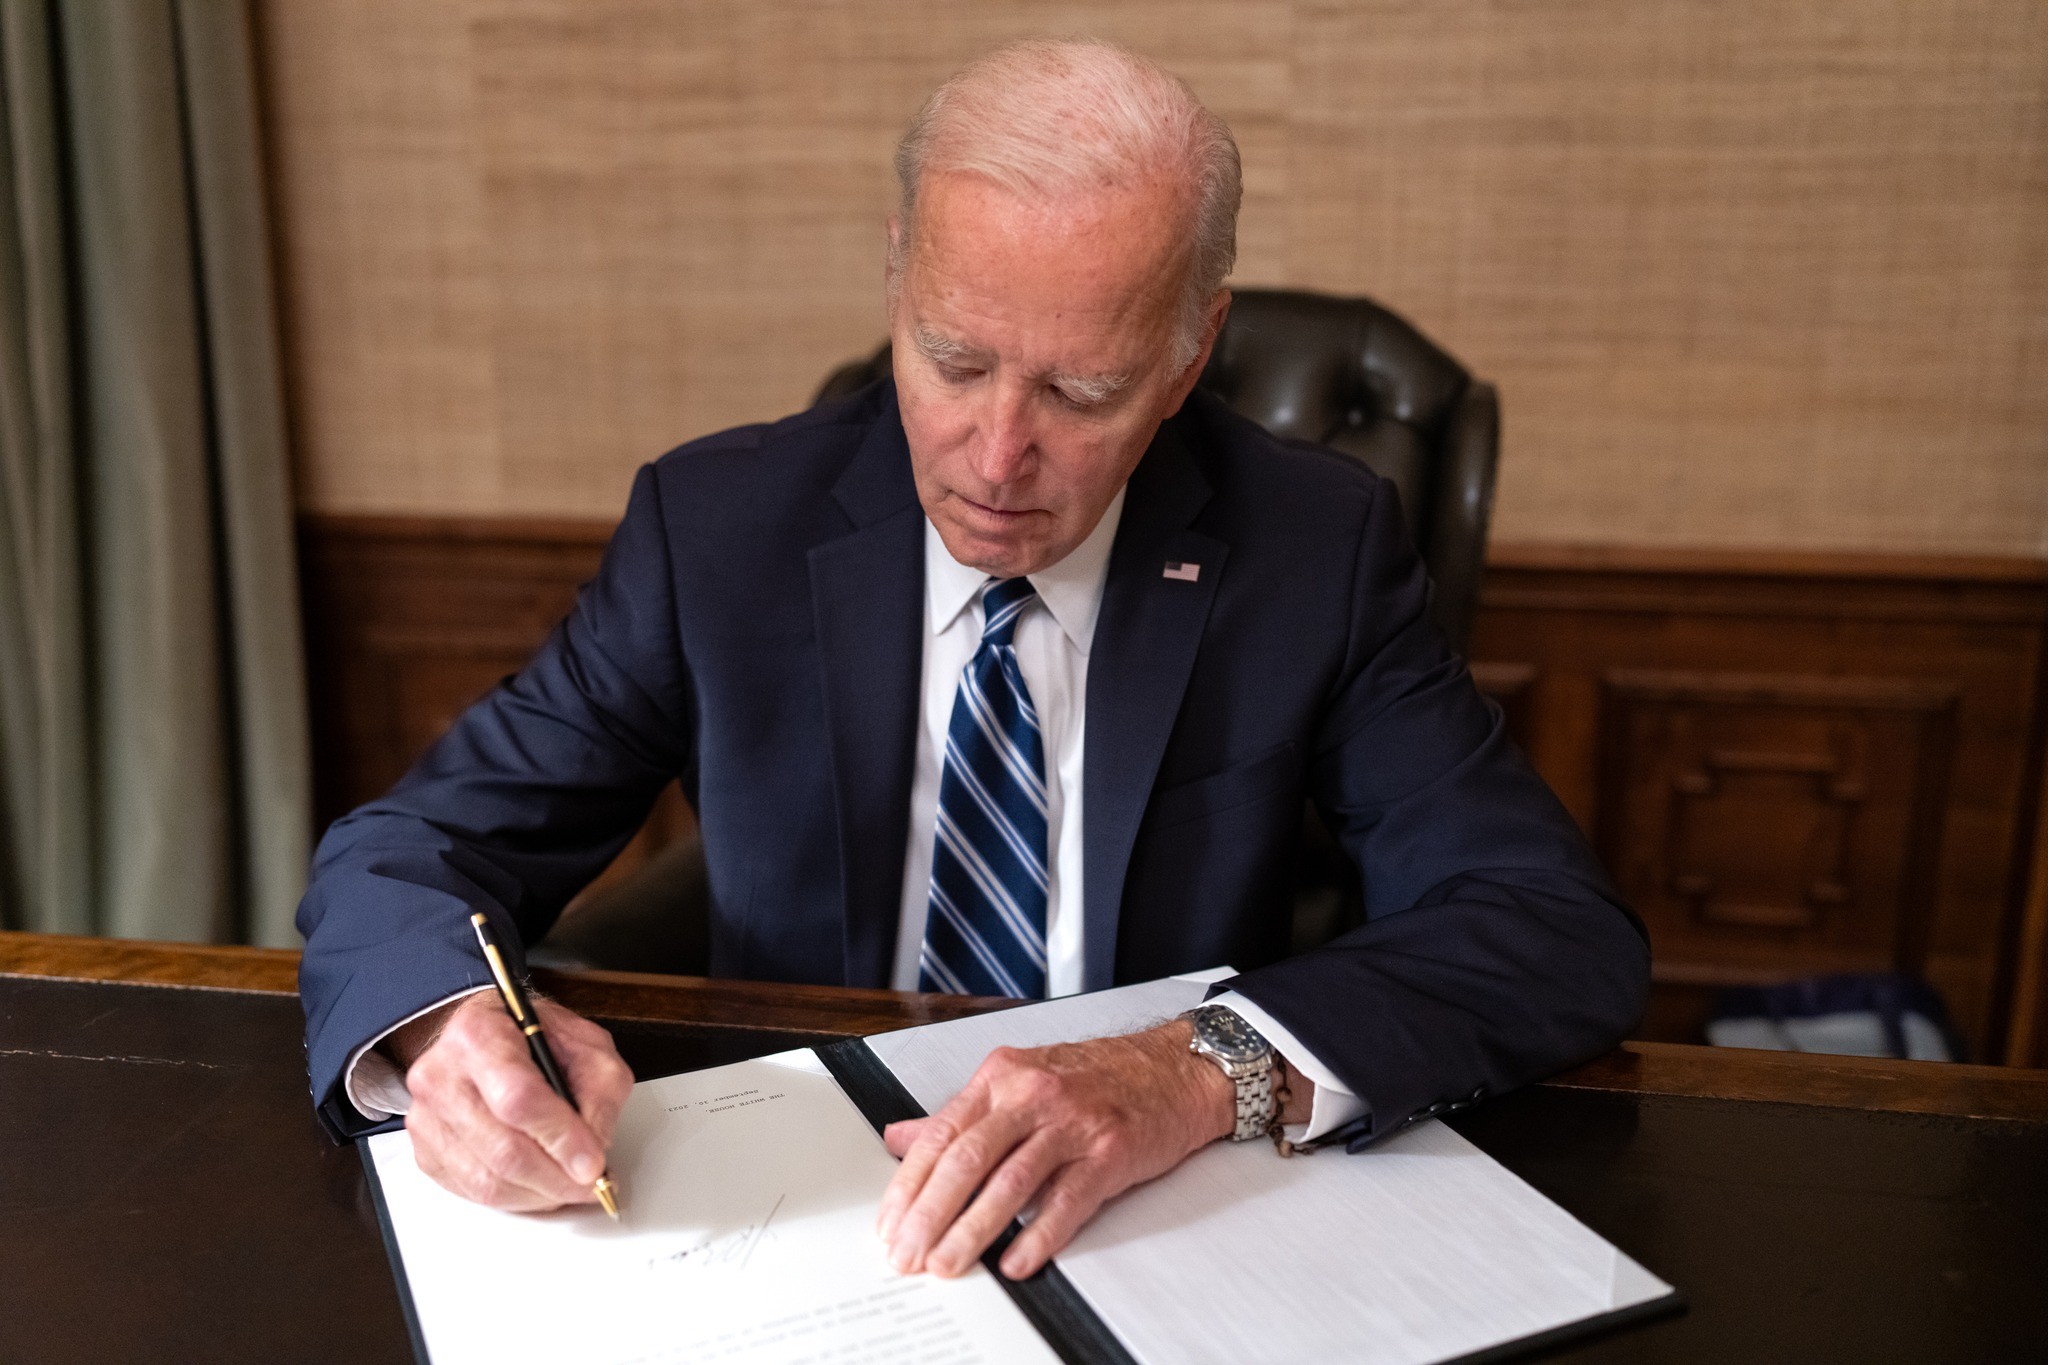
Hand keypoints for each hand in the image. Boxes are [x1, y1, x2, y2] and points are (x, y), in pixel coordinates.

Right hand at [386, 989, 633, 1211]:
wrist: (482, 1038)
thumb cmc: (533, 1038)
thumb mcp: (586, 1044)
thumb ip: (600, 1091)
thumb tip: (594, 1148)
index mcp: (479, 1034)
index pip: (519, 1099)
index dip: (560, 1137)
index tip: (593, 1163)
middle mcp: (441, 1075)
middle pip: (502, 1149)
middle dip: (556, 1178)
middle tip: (591, 1184)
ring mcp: (425, 1116)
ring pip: (487, 1180)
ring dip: (539, 1194)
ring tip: (570, 1186)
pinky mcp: (424, 1150)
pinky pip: (471, 1192)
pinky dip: (515, 1198)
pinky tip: (539, 1185)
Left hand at [876, 1020, 1236, 1280]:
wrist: (1174, 1068)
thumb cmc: (1099, 1076)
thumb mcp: (1020, 1080)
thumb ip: (959, 1114)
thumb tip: (900, 1139)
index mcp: (1002, 1077)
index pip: (940, 1134)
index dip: (909, 1184)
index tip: (890, 1222)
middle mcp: (1032, 1095)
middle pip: (967, 1159)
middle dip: (930, 1214)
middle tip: (909, 1253)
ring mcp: (1072, 1122)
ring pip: (1010, 1181)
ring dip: (973, 1231)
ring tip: (949, 1263)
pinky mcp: (1110, 1152)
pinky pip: (1067, 1200)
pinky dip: (1038, 1235)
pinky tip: (1016, 1260)